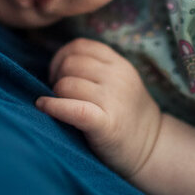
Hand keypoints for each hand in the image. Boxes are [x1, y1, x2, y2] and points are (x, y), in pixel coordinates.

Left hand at [36, 38, 162, 178]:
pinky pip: (72, 109)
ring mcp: (113, 100)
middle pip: (70, 64)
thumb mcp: (118, 82)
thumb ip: (95, 68)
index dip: (61, 57)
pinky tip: (43, 106)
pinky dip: (53, 107)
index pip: (80, 46)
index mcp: (119, 64)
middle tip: (60, 94)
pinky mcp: (106, 125)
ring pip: (66, 84)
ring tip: (60, 105)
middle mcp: (118, 77)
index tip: (58, 74)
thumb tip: (54, 64)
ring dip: (56, 95)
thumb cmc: (125, 114)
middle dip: (57, 77)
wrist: (151, 149)